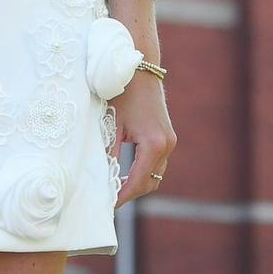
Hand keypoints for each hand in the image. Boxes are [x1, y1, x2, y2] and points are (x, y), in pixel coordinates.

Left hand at [109, 72, 176, 207]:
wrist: (139, 68)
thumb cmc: (122, 92)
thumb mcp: (112, 124)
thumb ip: (110, 153)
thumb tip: (102, 177)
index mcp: (153, 144)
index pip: (139, 181)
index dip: (124, 196)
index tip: (109, 205)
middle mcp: (166, 145)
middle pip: (150, 181)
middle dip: (131, 193)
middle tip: (110, 199)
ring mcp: (170, 141)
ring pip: (155, 173)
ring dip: (138, 182)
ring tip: (116, 189)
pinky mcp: (167, 136)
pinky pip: (156, 162)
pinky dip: (143, 170)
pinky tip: (126, 172)